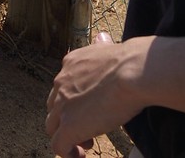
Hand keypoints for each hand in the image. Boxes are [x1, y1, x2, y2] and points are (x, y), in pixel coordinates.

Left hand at [44, 32, 145, 156]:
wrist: (131, 71)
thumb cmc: (128, 61)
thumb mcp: (108, 48)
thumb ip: (101, 47)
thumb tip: (101, 37)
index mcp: (70, 64)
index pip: (62, 87)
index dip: (74, 102)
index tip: (91, 109)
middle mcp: (61, 83)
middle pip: (53, 108)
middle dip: (68, 120)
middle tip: (90, 128)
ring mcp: (63, 106)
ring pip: (53, 128)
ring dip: (67, 137)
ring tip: (87, 143)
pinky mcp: (69, 126)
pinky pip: (59, 146)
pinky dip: (67, 153)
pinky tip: (80, 155)